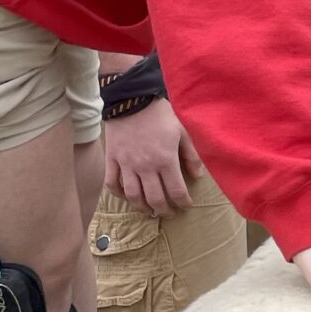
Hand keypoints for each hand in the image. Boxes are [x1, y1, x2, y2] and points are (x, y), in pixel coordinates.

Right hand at [103, 96, 197, 214]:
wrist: (132, 98)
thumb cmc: (160, 114)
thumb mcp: (183, 131)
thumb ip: (192, 155)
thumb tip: (198, 176)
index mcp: (165, 160)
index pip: (176, 191)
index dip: (182, 202)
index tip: (186, 206)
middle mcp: (145, 167)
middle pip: (155, 199)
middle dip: (164, 210)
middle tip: (169, 213)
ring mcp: (126, 164)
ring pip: (133, 196)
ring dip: (142, 207)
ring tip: (149, 211)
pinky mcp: (112, 159)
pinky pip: (112, 183)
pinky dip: (119, 194)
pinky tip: (127, 197)